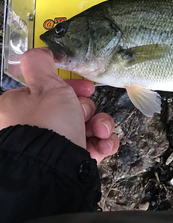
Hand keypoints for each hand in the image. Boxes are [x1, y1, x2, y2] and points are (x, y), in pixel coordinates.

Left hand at [0, 48, 118, 162]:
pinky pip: (93, 146)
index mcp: (19, 109)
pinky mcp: (71, 162)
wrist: (55, 171)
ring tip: (101, 131)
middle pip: (70, 108)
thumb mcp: (44, 86)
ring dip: (100, 125)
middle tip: (85, 112)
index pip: (48, 90)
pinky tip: (104, 144)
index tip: (85, 88)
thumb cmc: (47, 125)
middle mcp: (34, 129)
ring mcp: (54, 147)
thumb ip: (40, 64)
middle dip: (87, 109)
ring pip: (85, 126)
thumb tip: (40, 51)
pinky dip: (103, 143)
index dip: (69, 86)